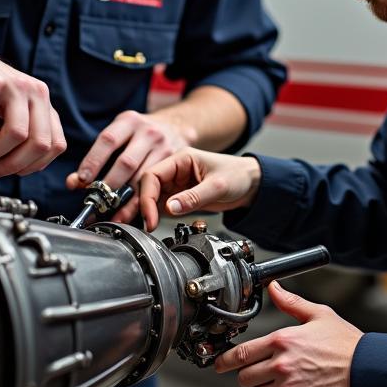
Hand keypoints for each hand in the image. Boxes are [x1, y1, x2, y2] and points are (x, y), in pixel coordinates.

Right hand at [0, 55, 65, 178]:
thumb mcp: (7, 114)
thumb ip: (20, 136)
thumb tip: (18, 166)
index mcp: (43, 102)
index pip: (56, 144)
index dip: (34, 165)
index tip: (13, 171)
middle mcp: (35, 92)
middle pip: (40, 143)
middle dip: (14, 165)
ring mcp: (14, 85)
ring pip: (17, 135)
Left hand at [65, 111, 193, 222]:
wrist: (176, 126)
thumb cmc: (140, 134)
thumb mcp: (119, 136)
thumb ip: (96, 158)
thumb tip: (73, 182)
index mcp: (129, 121)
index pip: (108, 140)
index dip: (93, 161)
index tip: (83, 179)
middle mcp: (148, 132)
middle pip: (126, 162)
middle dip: (110, 185)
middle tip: (98, 200)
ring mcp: (164, 147)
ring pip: (143, 178)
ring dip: (126, 199)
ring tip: (113, 213)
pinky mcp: (174, 163)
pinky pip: (157, 186)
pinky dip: (142, 202)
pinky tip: (133, 212)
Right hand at [138, 148, 261, 231]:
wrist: (250, 184)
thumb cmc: (237, 175)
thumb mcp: (218, 186)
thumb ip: (194, 197)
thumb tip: (170, 208)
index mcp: (181, 159)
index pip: (153, 175)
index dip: (147, 197)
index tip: (150, 217)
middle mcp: (174, 171)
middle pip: (147, 186)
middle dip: (140, 206)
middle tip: (136, 224)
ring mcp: (175, 184)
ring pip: (150, 197)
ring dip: (143, 212)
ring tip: (136, 227)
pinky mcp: (178, 197)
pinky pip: (160, 206)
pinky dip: (152, 215)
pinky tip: (148, 225)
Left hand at [214, 281, 362, 386]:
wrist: (368, 371)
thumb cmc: (347, 344)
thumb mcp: (319, 315)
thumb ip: (291, 303)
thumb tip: (274, 288)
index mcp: (282, 340)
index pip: (241, 354)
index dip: (226, 361)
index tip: (220, 364)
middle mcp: (281, 364)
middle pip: (244, 377)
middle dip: (249, 375)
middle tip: (261, 373)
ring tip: (277, 385)